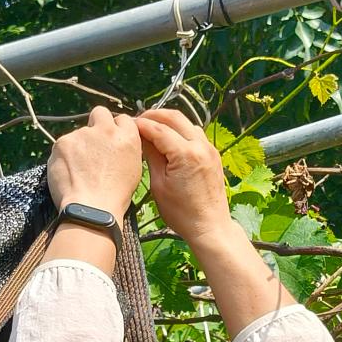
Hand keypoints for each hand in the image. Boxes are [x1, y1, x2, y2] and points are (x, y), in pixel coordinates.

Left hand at [45, 106, 142, 216]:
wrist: (92, 210)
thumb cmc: (114, 197)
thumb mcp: (133, 170)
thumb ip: (124, 150)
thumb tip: (115, 147)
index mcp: (127, 138)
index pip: (122, 119)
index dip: (115, 129)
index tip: (110, 141)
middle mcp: (106, 130)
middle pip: (100, 113)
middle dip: (96, 124)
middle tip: (92, 146)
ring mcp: (83, 134)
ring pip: (78, 134)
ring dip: (78, 146)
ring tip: (79, 171)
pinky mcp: (62, 142)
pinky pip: (62, 146)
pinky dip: (63, 157)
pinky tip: (68, 173)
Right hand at [136, 108, 232, 245]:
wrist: (209, 226)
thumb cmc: (182, 213)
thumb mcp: (159, 185)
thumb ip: (151, 156)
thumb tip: (142, 138)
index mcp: (185, 154)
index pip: (158, 129)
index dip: (141, 124)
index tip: (129, 124)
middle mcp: (200, 146)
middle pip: (174, 117)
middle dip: (154, 115)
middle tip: (139, 120)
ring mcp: (209, 149)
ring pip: (186, 123)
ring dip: (168, 121)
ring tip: (152, 128)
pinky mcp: (212, 154)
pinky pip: (195, 133)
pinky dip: (180, 130)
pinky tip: (169, 139)